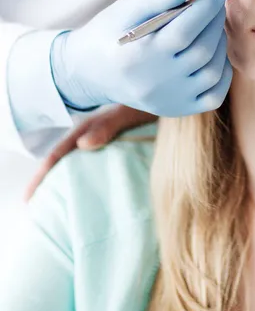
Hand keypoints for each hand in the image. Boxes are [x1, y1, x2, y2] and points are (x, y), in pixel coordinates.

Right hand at [24, 105, 156, 200]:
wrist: (170, 99)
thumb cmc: (147, 104)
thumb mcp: (128, 112)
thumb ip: (108, 126)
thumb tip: (83, 145)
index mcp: (88, 128)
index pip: (58, 154)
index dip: (42, 175)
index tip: (29, 199)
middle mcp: (93, 136)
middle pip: (64, 162)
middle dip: (48, 183)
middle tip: (38, 211)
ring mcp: (105, 143)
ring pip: (80, 166)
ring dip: (68, 183)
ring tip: (61, 209)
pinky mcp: (120, 148)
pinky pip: (100, 167)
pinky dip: (91, 180)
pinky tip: (95, 196)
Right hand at [50, 0, 235, 116]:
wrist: (92, 72)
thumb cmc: (113, 32)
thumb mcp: (126, 8)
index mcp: (140, 54)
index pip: (185, 28)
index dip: (209, 6)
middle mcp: (156, 82)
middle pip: (203, 49)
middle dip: (216, 20)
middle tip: (216, 3)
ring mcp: (170, 100)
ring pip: (213, 71)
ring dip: (220, 43)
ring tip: (213, 26)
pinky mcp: (178, 109)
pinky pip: (215, 94)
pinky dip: (223, 71)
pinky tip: (214, 52)